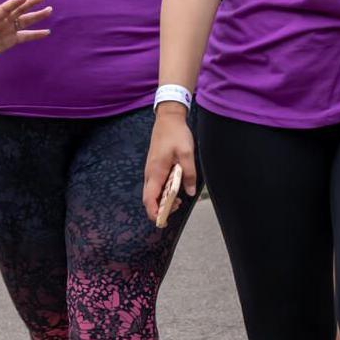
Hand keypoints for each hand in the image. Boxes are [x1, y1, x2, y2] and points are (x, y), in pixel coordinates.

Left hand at [0, 0, 51, 55]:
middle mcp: (4, 21)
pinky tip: (47, 32)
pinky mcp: (12, 38)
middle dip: (30, 3)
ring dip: (37, 15)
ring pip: (25, 20)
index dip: (14, 2)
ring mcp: (9, 29)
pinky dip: (36, 34)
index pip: (5, 9)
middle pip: (19, 10)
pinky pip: (26, 36)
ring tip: (49, 10)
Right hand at [143, 105, 198, 221]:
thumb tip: (189, 192)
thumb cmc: (176, 134)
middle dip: (160, 208)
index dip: (154, 212)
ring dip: (163, 199)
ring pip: (152, 192)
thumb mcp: (187, 153)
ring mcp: (151, 170)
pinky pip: (155, 184)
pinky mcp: (154, 167)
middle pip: (149, 199)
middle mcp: (150, 173)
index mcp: (156, 172)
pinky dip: (163, 191)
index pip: (149, 199)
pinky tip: (175, 187)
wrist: (168, 119)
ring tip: (178, 199)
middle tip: (177, 206)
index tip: (163, 220)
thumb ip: (189, 174)